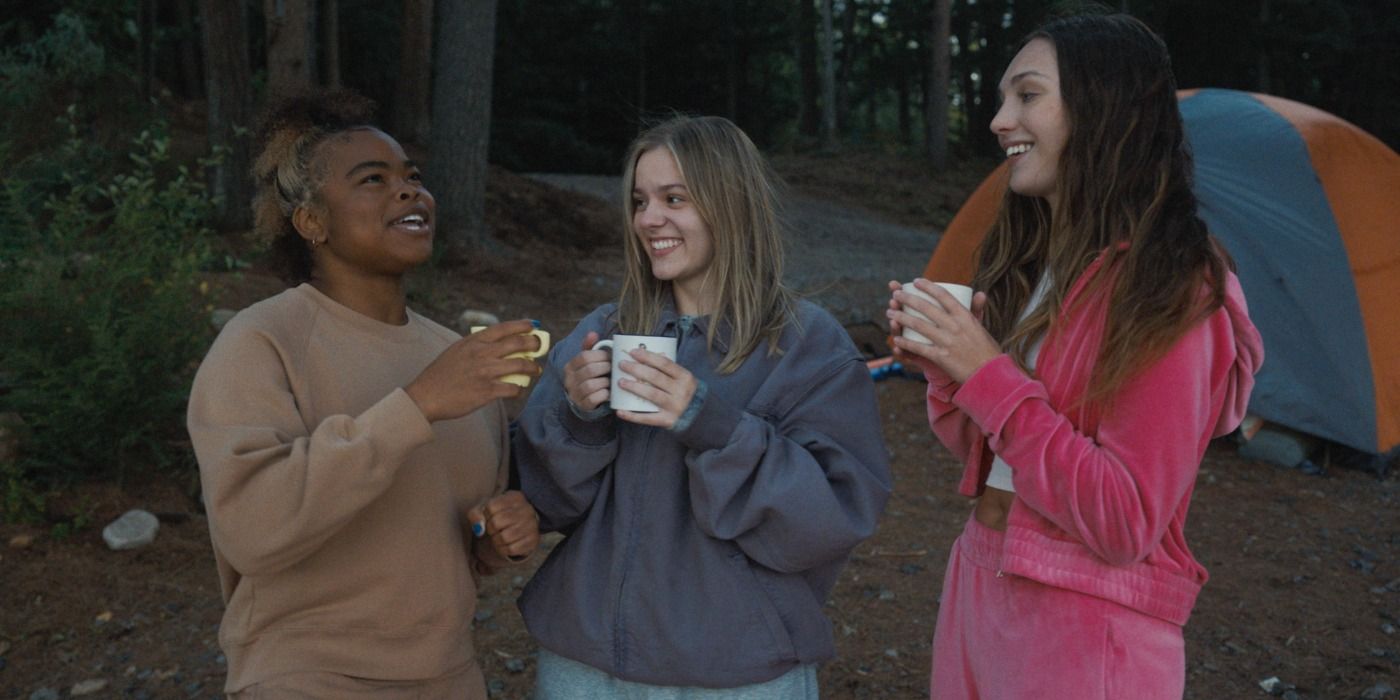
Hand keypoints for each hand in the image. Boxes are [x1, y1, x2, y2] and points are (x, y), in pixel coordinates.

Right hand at [404, 319, 543, 421]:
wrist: (426, 396)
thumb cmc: (441, 374)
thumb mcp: (457, 350)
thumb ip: (476, 345)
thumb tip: (499, 343)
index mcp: (474, 341)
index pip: (504, 328)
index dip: (522, 326)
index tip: (533, 327)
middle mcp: (482, 354)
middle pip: (518, 344)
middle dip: (534, 344)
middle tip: (539, 348)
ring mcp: (486, 372)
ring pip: (521, 366)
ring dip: (533, 368)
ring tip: (536, 370)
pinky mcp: (487, 391)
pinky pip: (513, 388)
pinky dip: (519, 389)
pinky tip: (518, 389)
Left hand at [467, 490, 539, 561]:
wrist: (519, 525)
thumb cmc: (499, 514)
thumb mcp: (486, 509)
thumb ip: (476, 514)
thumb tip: (479, 529)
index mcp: (516, 497)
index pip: (491, 507)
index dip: (485, 515)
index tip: (489, 517)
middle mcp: (527, 509)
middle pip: (497, 522)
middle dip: (490, 529)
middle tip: (493, 529)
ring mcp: (532, 525)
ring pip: (504, 537)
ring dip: (495, 540)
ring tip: (498, 537)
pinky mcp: (533, 540)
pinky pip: (511, 549)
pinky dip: (503, 550)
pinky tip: (504, 544)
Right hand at [563, 331, 612, 411]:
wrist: (584, 400)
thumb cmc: (589, 376)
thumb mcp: (587, 362)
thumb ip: (590, 347)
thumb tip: (593, 333)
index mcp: (570, 366)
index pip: (584, 356)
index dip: (600, 355)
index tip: (611, 356)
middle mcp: (569, 380)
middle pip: (589, 370)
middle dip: (606, 368)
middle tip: (616, 368)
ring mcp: (575, 394)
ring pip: (592, 385)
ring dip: (606, 381)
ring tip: (613, 380)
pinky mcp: (583, 405)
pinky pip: (594, 398)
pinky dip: (605, 394)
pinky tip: (611, 392)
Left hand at [614, 348, 697, 429]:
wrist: (699, 415)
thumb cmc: (684, 391)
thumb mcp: (682, 378)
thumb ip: (667, 370)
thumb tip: (641, 357)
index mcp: (685, 377)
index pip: (664, 363)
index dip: (647, 356)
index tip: (633, 352)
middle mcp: (681, 391)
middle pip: (655, 377)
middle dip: (636, 369)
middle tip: (622, 365)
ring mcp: (675, 407)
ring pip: (651, 395)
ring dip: (634, 387)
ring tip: (620, 382)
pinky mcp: (667, 421)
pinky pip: (647, 418)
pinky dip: (632, 415)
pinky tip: (620, 411)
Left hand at [886, 279, 999, 382]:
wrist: (989, 374)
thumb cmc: (985, 349)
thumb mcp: (981, 327)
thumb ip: (977, 310)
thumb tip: (980, 293)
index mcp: (964, 316)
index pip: (943, 295)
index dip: (928, 286)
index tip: (915, 281)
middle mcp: (955, 326)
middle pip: (926, 308)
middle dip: (907, 299)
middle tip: (896, 295)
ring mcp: (947, 341)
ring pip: (918, 325)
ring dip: (901, 318)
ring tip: (890, 313)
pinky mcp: (941, 356)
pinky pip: (919, 348)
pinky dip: (906, 344)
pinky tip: (896, 340)